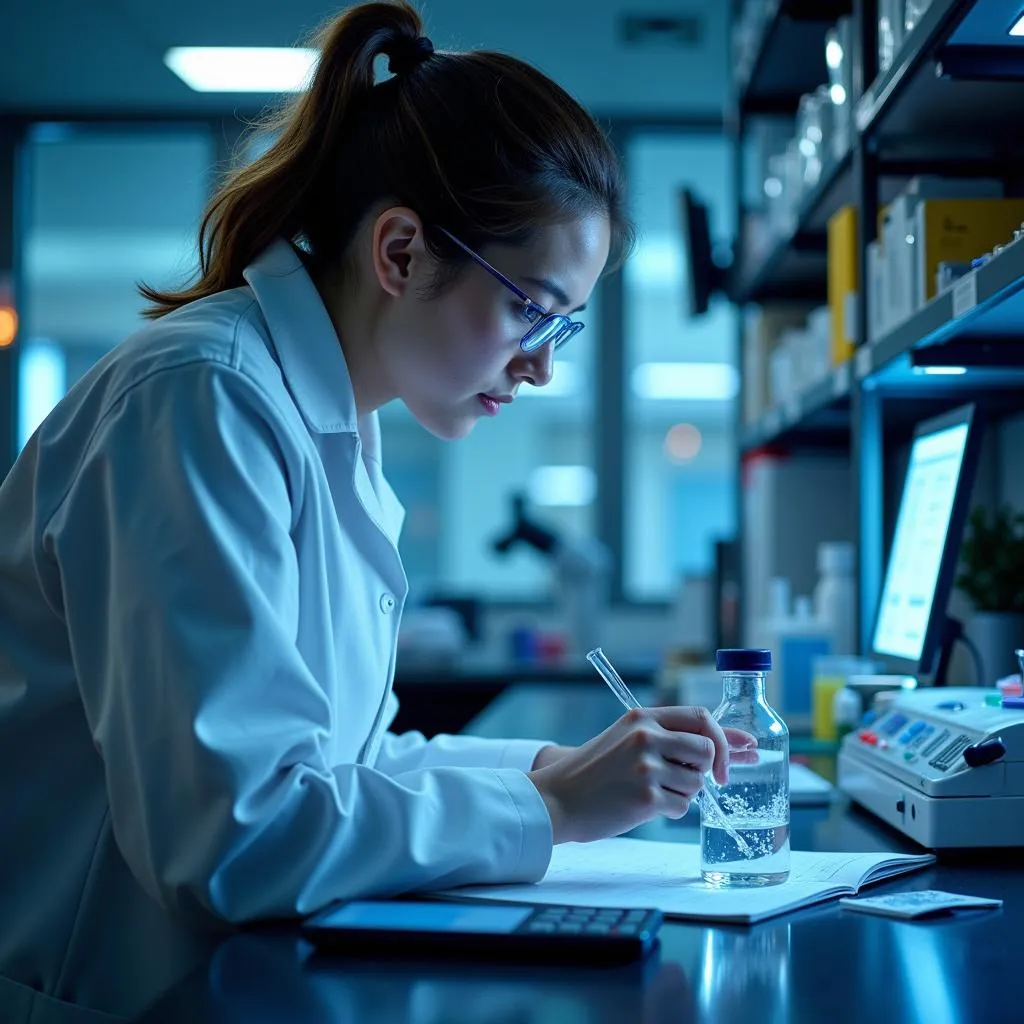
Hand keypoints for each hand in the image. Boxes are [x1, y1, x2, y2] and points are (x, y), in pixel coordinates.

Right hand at [527, 706, 755, 844]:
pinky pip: (681, 808)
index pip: (701, 717)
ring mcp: (646, 767)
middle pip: (706, 752)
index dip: (727, 737)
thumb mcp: (626, 738)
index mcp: (642, 717)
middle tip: (681, 780)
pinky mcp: (645, 798)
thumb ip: (669, 737)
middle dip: (704, 771)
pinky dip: (669, 810)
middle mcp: (646, 737)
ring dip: (681, 793)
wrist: (558, 798)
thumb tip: (735, 746)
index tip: (744, 752)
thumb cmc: (595, 771)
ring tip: (646, 791)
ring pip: (696, 784)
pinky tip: (641, 805)